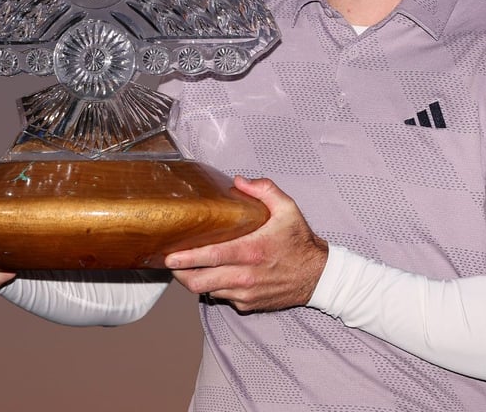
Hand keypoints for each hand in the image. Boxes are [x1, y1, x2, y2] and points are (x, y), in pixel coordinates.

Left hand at [165, 176, 327, 312]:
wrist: (317, 276)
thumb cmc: (299, 241)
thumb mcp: (287, 209)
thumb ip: (263, 190)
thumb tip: (238, 181)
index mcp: (251, 250)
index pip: (211, 257)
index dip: (186, 259)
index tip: (169, 256)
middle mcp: (246, 276)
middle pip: (199, 282)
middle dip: (180, 274)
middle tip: (171, 262)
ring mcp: (245, 293)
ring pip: (207, 292)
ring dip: (194, 281)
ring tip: (187, 267)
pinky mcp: (247, 305)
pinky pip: (221, 297)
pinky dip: (213, 288)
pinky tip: (214, 275)